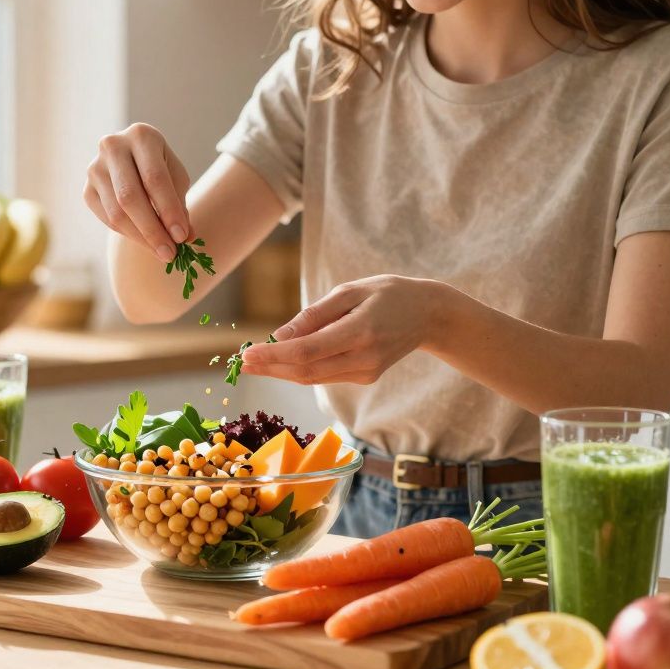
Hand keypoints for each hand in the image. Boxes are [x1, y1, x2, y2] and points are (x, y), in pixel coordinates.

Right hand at [84, 123, 192, 262]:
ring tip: (162, 252)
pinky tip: (145, 241)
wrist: (133, 160)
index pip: (154, 179)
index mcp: (141, 136)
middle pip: (130, 197)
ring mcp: (95, 168)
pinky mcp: (87, 189)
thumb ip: (180, 205)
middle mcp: (112, 147)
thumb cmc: (160, 168)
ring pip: (116, 212)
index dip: (169, 210)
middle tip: (170, 253)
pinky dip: (128, 234)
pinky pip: (107, 219)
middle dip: (152, 230)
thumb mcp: (175, 178)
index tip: (182, 237)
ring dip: (141, 238)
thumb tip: (187, 238)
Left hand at [240, 275, 450, 384]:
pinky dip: (300, 369)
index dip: (274, 356)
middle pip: (306, 371)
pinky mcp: (365, 377)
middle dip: (270, 368)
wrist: (429, 315)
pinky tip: (283, 361)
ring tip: (254, 362)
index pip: (307, 351)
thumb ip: (315, 315)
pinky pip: (325, 376)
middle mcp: (364, 358)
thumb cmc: (388, 294)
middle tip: (240, 363)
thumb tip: (278, 335)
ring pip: (313, 378)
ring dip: (281, 371)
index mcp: (361, 331)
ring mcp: (366, 372)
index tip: (246, 354)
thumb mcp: (351, 290)